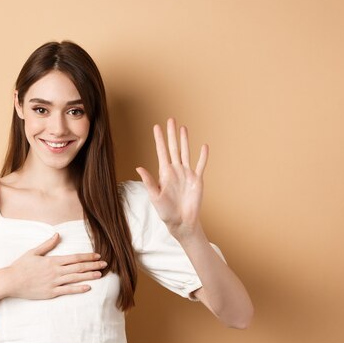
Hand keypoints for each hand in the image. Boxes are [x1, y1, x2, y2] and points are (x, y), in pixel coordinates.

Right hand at [6, 233, 106, 298]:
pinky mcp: (51, 292)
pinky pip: (68, 290)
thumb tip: (57, 234)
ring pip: (75, 278)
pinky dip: (78, 289)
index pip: (74, 258)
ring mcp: (54, 283)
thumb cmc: (21, 266)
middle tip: (105, 264)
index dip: (87, 257)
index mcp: (53, 260)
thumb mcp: (33, 252)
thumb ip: (48, 244)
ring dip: (89, 276)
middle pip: (78, 268)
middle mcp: (56, 271)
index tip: (97, 256)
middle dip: (93, 265)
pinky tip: (88, 288)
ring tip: (100, 275)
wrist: (11, 281)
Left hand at [136, 118, 207, 235]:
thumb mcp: (155, 196)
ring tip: (183, 128)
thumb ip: (149, 181)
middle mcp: (176, 170)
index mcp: (164, 173)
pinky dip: (202, 156)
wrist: (181, 222)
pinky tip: (204, 146)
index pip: (161, 152)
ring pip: (186, 153)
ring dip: (185, 140)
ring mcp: (187, 174)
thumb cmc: (166, 212)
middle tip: (171, 120)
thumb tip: (139, 167)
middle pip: (174, 148)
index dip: (159, 139)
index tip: (156, 126)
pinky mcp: (197, 180)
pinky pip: (200, 165)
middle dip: (171, 134)